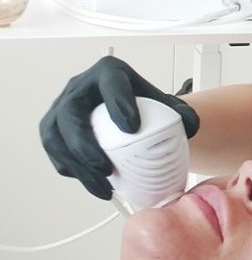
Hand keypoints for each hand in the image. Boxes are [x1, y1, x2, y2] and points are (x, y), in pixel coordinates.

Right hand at [39, 55, 199, 198]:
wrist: (128, 114)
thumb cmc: (144, 107)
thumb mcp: (165, 106)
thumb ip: (183, 115)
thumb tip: (191, 128)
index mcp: (109, 73)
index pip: (110, 82)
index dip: (118, 102)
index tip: (133, 128)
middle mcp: (79, 88)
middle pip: (71, 113)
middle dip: (85, 144)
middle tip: (107, 168)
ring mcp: (61, 108)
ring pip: (56, 137)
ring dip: (77, 166)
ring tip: (103, 186)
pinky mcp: (54, 131)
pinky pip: (56, 153)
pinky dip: (74, 172)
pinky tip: (95, 185)